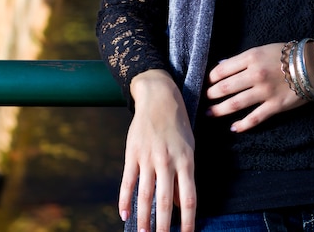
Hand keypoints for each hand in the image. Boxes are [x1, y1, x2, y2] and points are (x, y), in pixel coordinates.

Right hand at [119, 70, 195, 231]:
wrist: (159, 96)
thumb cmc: (178, 124)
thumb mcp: (188, 147)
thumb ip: (184, 176)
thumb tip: (181, 206)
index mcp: (186, 160)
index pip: (189, 198)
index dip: (189, 221)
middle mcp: (167, 161)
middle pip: (165, 202)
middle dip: (164, 227)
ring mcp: (148, 157)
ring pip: (145, 195)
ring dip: (144, 219)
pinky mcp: (132, 153)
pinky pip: (127, 181)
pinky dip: (124, 200)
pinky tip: (124, 215)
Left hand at [206, 44, 305, 131]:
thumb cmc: (287, 54)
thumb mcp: (262, 49)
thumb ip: (241, 59)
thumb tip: (221, 66)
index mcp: (251, 57)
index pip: (221, 70)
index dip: (210, 78)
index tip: (206, 83)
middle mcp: (255, 74)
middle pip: (224, 88)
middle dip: (210, 96)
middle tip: (204, 100)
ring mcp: (264, 92)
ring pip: (234, 104)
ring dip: (219, 111)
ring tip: (210, 114)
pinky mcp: (275, 106)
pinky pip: (254, 118)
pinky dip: (242, 125)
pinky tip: (233, 128)